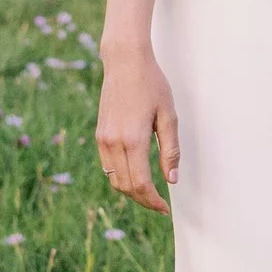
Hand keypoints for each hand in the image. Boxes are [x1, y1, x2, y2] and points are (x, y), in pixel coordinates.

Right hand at [97, 35, 179, 213]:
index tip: (165, 208)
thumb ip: (170, 150)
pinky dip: (121, 177)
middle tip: (160, 205)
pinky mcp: (100, 135)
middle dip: (144, 200)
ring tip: (150, 193)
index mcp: (133, 140)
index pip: (141, 184)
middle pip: (126, 187)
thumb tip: (171, 180)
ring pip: (115, 180)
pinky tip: (136, 175)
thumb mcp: (168, 116)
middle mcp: (114, 143)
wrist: (124, 62)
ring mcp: (103, 140)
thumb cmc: (152, 85)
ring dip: (131, 191)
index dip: (154, 201)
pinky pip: (108, 167)